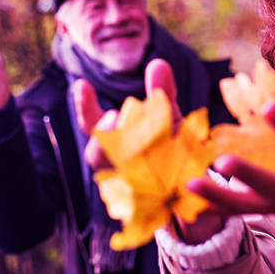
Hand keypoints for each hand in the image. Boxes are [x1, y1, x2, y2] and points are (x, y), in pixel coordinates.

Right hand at [72, 59, 224, 243]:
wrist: (192, 189)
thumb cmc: (173, 147)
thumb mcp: (170, 118)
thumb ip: (163, 93)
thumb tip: (158, 63)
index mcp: (115, 143)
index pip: (91, 125)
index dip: (84, 107)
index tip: (82, 84)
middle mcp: (115, 167)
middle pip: (96, 155)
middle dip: (104, 136)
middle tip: (114, 116)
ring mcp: (129, 190)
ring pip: (116, 179)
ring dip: (127, 161)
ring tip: (142, 144)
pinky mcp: (149, 210)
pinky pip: (145, 203)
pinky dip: (155, 190)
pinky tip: (169, 177)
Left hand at [188, 102, 274, 239]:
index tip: (269, 107)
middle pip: (271, 185)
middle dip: (248, 174)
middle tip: (222, 161)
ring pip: (245, 205)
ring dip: (218, 195)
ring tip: (191, 184)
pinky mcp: (262, 213)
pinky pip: (234, 213)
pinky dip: (212, 208)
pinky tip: (187, 201)